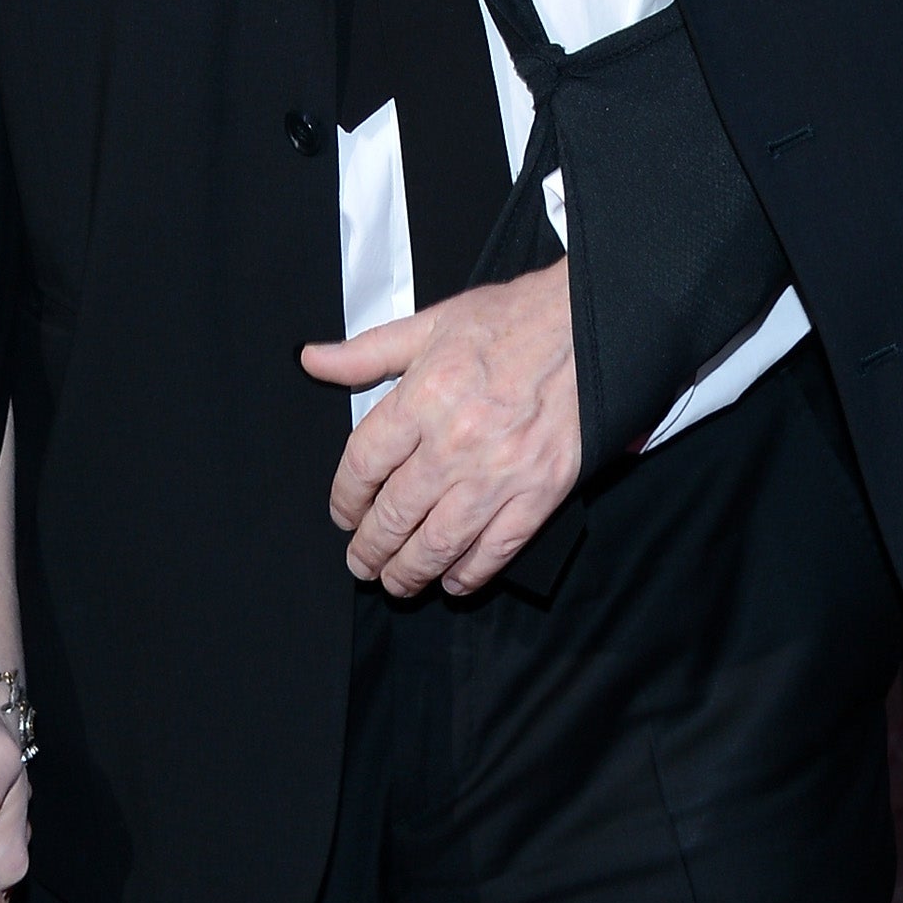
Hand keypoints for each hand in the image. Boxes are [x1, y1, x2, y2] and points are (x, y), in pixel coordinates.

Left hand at [301, 260, 580, 598]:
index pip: (364, 465)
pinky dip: (470, 573)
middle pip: (395, 514)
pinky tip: (453, 579)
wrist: (588, 327)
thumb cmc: (510, 322)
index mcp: (424, 397)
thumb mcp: (430, 324)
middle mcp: (456, 442)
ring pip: (439, 543)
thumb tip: (313, 360)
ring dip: (409, 572)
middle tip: (360, 562)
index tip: (342, 513)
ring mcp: (500, 474)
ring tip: (395, 581)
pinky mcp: (540, 494)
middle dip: (370, 548)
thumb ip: (366, 352)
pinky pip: (496, 549)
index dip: (345, 499)